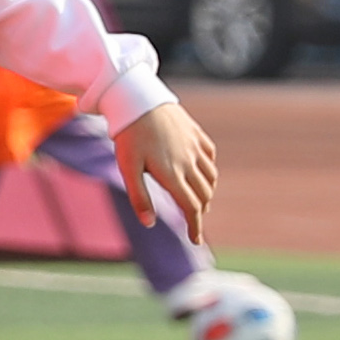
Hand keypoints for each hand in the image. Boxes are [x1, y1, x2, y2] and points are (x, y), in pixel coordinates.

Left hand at [120, 102, 218, 243]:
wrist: (138, 99)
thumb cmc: (129, 136)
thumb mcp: (128, 169)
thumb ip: (139, 197)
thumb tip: (149, 223)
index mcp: (172, 174)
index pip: (191, 208)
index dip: (195, 227)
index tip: (196, 240)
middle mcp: (189, 162)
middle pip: (204, 195)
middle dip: (201, 212)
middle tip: (194, 222)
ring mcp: (195, 147)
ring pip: (210, 177)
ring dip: (207, 193)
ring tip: (199, 201)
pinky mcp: (196, 133)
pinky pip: (210, 156)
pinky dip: (209, 170)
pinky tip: (202, 173)